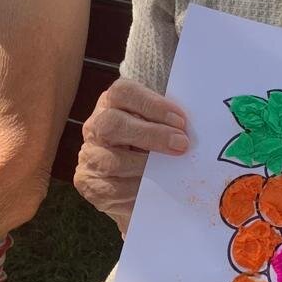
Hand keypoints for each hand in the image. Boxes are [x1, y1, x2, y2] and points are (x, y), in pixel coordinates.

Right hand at [75, 77, 187, 234]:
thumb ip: (169, 122)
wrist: (131, 185)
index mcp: (112, 103)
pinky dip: (138, 190)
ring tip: (171, 171)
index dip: (153, 104)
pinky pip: (113, 189)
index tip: (181, 121)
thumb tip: (194, 126)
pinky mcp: (88, 184)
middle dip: (151, 134)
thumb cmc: (151, 148)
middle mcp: (95, 126)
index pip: (123, 92)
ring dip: (147, 166)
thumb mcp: (158, 128)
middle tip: (181, 144)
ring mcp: (89, 155)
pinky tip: (155, 189)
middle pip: (113, 124)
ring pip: (113, 161)